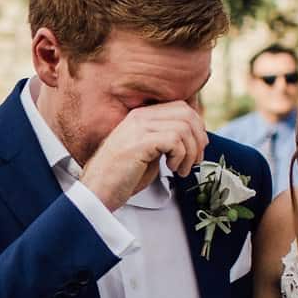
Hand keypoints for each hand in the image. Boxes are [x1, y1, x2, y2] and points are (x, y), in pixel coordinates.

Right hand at [80, 103, 208, 210]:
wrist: (98, 191)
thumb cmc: (122, 176)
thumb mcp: (148, 151)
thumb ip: (166, 139)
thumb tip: (195, 137)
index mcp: (142, 115)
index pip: (181, 106)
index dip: (197, 126)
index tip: (197, 147)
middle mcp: (140, 116)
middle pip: (186, 114)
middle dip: (199, 139)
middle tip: (195, 160)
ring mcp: (139, 128)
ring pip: (184, 128)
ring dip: (190, 152)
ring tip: (182, 169)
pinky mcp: (140, 142)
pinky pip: (175, 140)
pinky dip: (181, 156)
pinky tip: (172, 168)